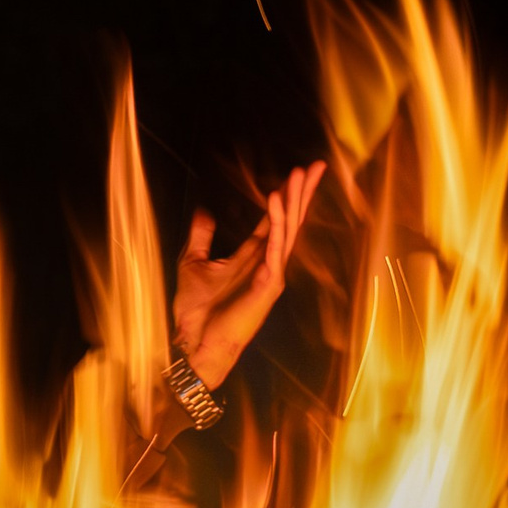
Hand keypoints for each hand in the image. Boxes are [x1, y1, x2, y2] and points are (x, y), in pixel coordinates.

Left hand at [173, 161, 324, 389]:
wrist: (194, 342)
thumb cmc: (196, 312)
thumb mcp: (192, 262)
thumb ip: (201, 236)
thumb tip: (204, 210)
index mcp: (253, 256)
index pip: (275, 220)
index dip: (284, 196)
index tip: (296, 173)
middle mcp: (267, 263)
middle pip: (289, 220)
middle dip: (301, 193)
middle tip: (315, 166)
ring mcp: (271, 273)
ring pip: (288, 230)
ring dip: (293, 201)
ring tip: (300, 174)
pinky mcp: (268, 284)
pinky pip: (276, 248)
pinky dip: (278, 223)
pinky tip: (277, 200)